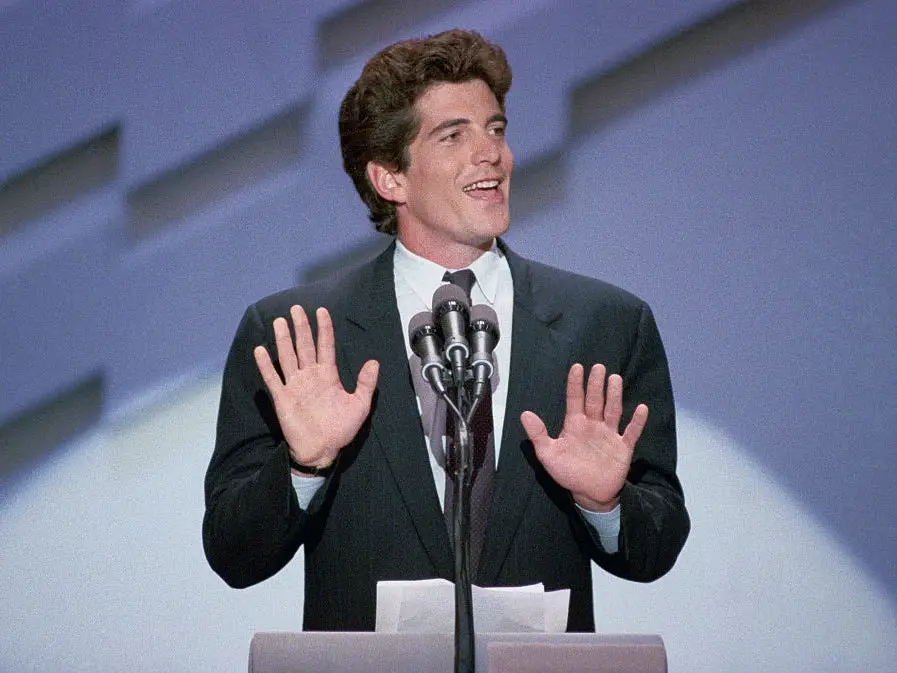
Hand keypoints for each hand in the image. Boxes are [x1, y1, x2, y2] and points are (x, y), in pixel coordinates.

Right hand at [254, 305, 378, 468]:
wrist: (322, 450)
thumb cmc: (341, 429)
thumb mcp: (360, 405)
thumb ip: (366, 383)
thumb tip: (374, 361)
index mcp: (328, 375)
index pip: (326, 346)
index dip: (324, 328)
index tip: (322, 311)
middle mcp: (310, 376)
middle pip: (305, 346)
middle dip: (301, 327)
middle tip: (296, 308)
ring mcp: (295, 385)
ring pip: (288, 357)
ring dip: (284, 339)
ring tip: (279, 321)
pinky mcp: (282, 398)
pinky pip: (273, 378)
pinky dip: (266, 365)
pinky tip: (261, 350)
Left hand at [520, 363, 647, 510]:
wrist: (589, 494)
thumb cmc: (567, 472)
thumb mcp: (548, 455)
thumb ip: (538, 434)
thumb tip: (525, 414)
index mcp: (575, 425)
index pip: (575, 400)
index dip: (575, 384)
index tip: (577, 367)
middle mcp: (593, 425)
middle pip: (594, 400)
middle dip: (596, 384)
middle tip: (598, 367)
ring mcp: (609, 435)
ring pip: (613, 410)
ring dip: (614, 395)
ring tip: (615, 378)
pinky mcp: (623, 447)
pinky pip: (631, 432)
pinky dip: (637, 421)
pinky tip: (642, 408)